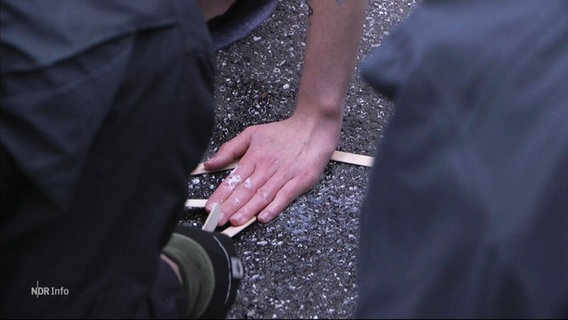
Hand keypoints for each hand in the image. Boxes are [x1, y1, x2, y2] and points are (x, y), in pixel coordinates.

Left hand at [204, 111, 340, 225]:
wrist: (314, 126)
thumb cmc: (283, 132)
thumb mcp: (252, 134)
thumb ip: (229, 149)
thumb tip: (209, 164)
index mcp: (254, 157)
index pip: (233, 179)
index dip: (221, 195)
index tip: (210, 207)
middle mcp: (267, 167)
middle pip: (246, 190)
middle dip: (230, 207)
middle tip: (218, 220)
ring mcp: (284, 174)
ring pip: (263, 195)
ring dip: (249, 209)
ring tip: (236, 221)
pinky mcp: (301, 180)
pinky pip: (285, 196)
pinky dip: (274, 207)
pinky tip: (264, 217)